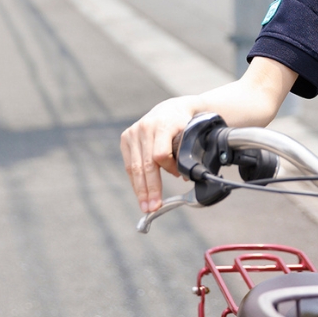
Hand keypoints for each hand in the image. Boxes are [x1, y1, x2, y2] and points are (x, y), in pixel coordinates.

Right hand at [120, 98, 195, 212]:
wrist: (172, 109)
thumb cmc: (185, 124)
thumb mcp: (191, 135)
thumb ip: (187, 154)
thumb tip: (183, 177)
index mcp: (163, 124)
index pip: (161, 154)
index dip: (170, 168)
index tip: (179, 176)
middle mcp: (145, 127)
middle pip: (145, 164)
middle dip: (150, 189)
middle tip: (153, 207)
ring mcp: (133, 132)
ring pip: (135, 167)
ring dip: (140, 189)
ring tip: (145, 206)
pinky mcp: (126, 137)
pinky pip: (129, 164)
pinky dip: (135, 180)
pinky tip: (140, 193)